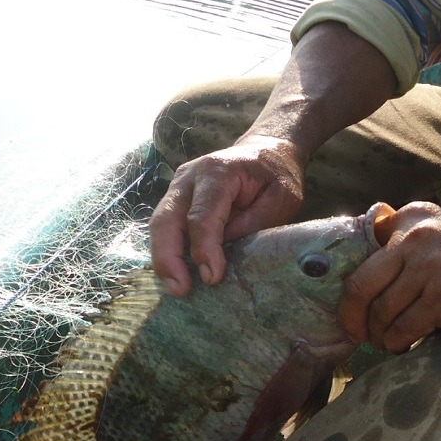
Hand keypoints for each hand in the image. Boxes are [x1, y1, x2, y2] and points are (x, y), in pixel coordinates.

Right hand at [149, 136, 307, 296]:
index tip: (212, 277)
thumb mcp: (281, 199)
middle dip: (169, 257)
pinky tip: (176, 273)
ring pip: (159, 224)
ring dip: (163, 258)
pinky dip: (167, 251)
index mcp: (218, 171)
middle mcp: (189, 176)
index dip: (204, 248)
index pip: (202, 215)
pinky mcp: (176, 198)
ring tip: (176, 287)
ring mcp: (178, 186)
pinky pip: (165, 226)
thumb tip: (226, 252)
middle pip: (166, 219)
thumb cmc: (276, 176)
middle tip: (180, 289)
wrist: (265, 151)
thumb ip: (254, 223)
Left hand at [338, 202, 440, 352]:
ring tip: (383, 341)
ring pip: (382, 314)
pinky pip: (405, 329)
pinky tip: (401, 346)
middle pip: (361, 287)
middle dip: (351, 317)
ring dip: (377, 336)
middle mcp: (416, 238)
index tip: (351, 304)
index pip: (362, 252)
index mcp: (413, 217)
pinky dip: (397, 343)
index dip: (350, 286)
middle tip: (354, 333)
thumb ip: (405, 225)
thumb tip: (369, 230)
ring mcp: (430, 269)